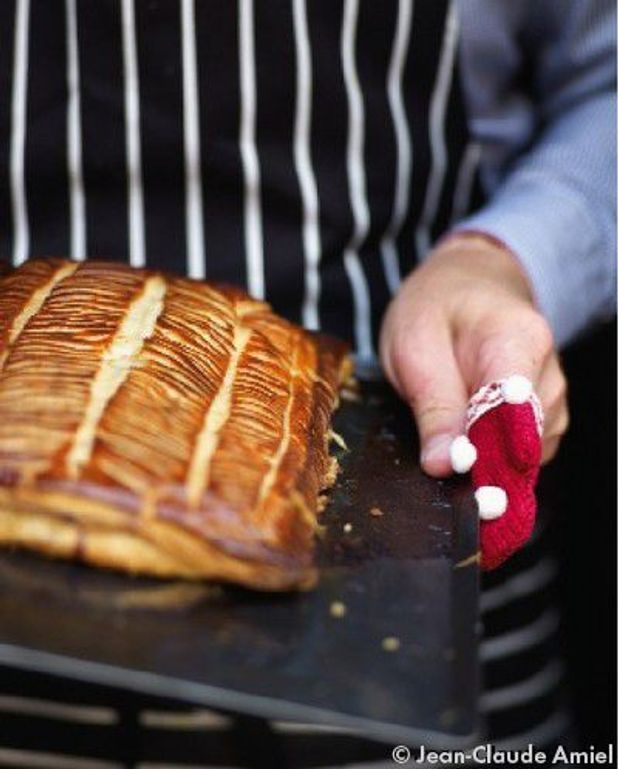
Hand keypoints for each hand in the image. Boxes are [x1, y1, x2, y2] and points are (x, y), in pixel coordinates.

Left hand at [379, 233, 568, 476]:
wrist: (465, 284)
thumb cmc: (436, 307)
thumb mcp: (414, 345)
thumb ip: (433, 405)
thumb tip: (445, 464)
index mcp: (519, 340)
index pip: (518, 411)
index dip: (490, 452)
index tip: (463, 473)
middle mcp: (547, 372)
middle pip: (522, 440)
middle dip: (479, 458)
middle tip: (439, 451)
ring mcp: (551, 397)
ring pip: (523, 453)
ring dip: (482, 453)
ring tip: (448, 418)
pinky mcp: (544, 418)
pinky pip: (519, 454)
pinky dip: (490, 452)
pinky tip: (466, 426)